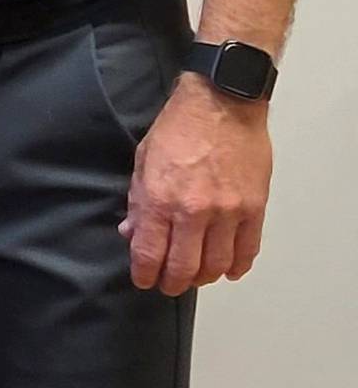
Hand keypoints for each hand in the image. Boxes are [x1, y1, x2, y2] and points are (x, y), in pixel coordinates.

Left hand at [119, 73, 272, 294]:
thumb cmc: (178, 126)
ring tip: (195, 274)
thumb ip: (138, 199)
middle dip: (172, 282)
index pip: (150, 252)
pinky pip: (247, 251)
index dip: (144, 273)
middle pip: (184, 267)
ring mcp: (228, 213)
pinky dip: (236, 267)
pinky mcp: (254, 210)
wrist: (222, 103)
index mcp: (161, 197)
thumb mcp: (144, 158)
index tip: (144, 279)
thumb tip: (132, 233)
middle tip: (168, 284)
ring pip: (217, 266)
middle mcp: (194, 211)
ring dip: (203, 277)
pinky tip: (227, 269)